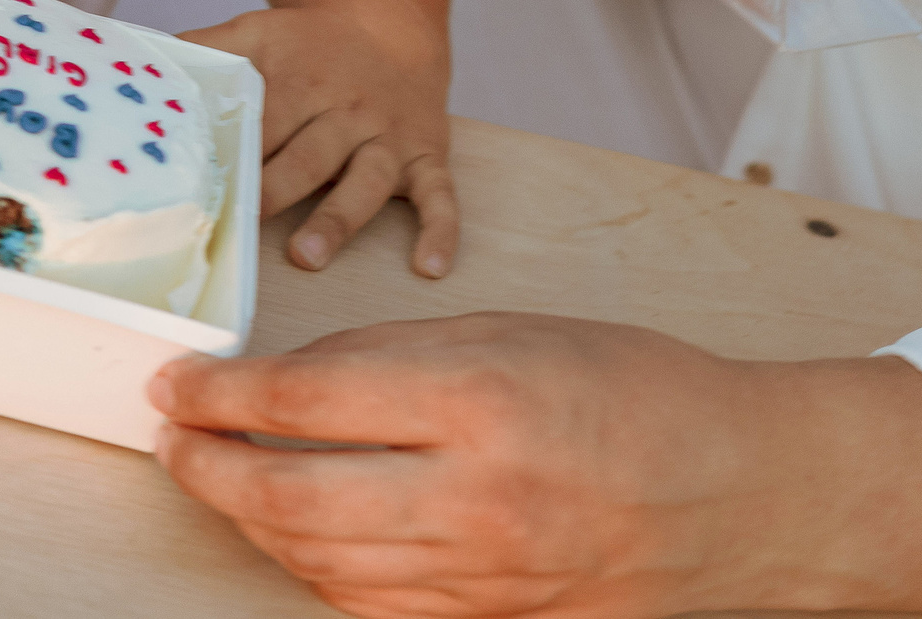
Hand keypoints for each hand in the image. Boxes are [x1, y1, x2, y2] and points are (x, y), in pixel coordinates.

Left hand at [152, 313, 921, 617]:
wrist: (750, 494)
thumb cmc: (639, 392)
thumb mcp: (513, 330)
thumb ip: (393, 355)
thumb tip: (285, 376)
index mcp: (480, 399)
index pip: (303, 399)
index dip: (218, 394)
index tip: (177, 385)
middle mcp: (476, 497)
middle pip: (290, 497)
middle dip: (207, 469)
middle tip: (172, 439)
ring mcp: (485, 576)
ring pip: (320, 564)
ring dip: (250, 524)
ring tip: (217, 480)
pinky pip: (373, 609)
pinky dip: (314, 573)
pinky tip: (293, 536)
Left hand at [183, 0, 456, 278]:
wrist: (390, 26)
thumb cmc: (309, 43)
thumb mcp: (257, 30)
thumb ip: (206, 47)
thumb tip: (136, 60)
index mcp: (301, 78)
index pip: (265, 117)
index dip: (237, 149)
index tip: (206, 184)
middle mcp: (348, 109)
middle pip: (309, 154)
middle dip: (275, 189)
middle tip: (241, 223)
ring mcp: (389, 136)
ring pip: (366, 180)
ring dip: (338, 218)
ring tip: (306, 256)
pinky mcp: (427, 155)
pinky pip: (440, 195)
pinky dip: (440, 230)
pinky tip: (430, 266)